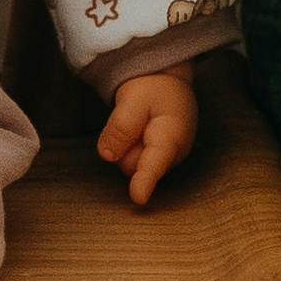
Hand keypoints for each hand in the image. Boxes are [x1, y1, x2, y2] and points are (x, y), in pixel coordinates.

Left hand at [97, 63, 199, 204]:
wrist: (169, 83)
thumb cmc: (153, 90)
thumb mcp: (134, 99)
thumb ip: (121, 126)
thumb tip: (107, 155)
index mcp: (171, 136)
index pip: (154, 162)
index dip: (144, 181)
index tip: (138, 198)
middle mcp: (174, 155)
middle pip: (133, 166)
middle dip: (124, 147)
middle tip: (133, 118)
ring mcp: (167, 161)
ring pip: (131, 166)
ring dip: (127, 147)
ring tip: (139, 124)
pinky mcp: (158, 163)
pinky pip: (134, 163)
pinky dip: (131, 148)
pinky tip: (141, 133)